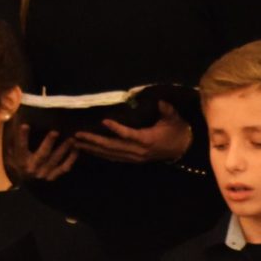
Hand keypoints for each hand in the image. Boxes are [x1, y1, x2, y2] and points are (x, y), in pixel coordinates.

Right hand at [16, 124, 77, 181]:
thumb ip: (14, 142)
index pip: (21, 147)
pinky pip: (64, 168)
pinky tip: (76, 149)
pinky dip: (71, 159)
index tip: (25, 125)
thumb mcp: (13, 155)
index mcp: (21, 161)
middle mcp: (33, 168)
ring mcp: (44, 174)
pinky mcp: (54, 177)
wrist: (28, 186)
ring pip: (55, 160)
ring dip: (64, 149)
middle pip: (42, 155)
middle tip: (55, 132)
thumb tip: (16, 123)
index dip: (23, 137)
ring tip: (71, 139)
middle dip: (48, 143)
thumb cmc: (21, 164)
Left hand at [73, 101, 190, 163]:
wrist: (183, 148)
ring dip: (92, 149)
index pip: (129, 134)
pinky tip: (88, 150)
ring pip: (110, 154)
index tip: (103, 121)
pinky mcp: (132, 159)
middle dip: (93, 141)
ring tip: (76, 143)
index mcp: (147, 140)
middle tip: (76, 135)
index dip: (117, 129)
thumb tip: (159, 101)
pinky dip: (100, 154)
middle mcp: (138, 151)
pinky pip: (113, 157)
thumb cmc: (177, 130)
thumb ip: (166, 109)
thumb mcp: (174, 118)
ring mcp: (134, 157)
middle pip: (113, 147)